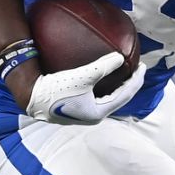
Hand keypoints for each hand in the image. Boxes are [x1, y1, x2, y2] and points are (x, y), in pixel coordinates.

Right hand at [26, 52, 146, 123]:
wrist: (31, 96)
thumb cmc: (56, 88)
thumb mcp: (82, 76)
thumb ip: (103, 66)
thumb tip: (121, 58)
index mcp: (99, 113)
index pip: (125, 95)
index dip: (136, 80)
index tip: (142, 66)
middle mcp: (93, 117)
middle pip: (119, 99)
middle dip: (129, 84)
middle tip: (137, 69)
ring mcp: (83, 114)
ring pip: (107, 99)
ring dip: (117, 86)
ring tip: (123, 73)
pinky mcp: (74, 109)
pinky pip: (96, 97)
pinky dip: (104, 87)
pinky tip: (100, 76)